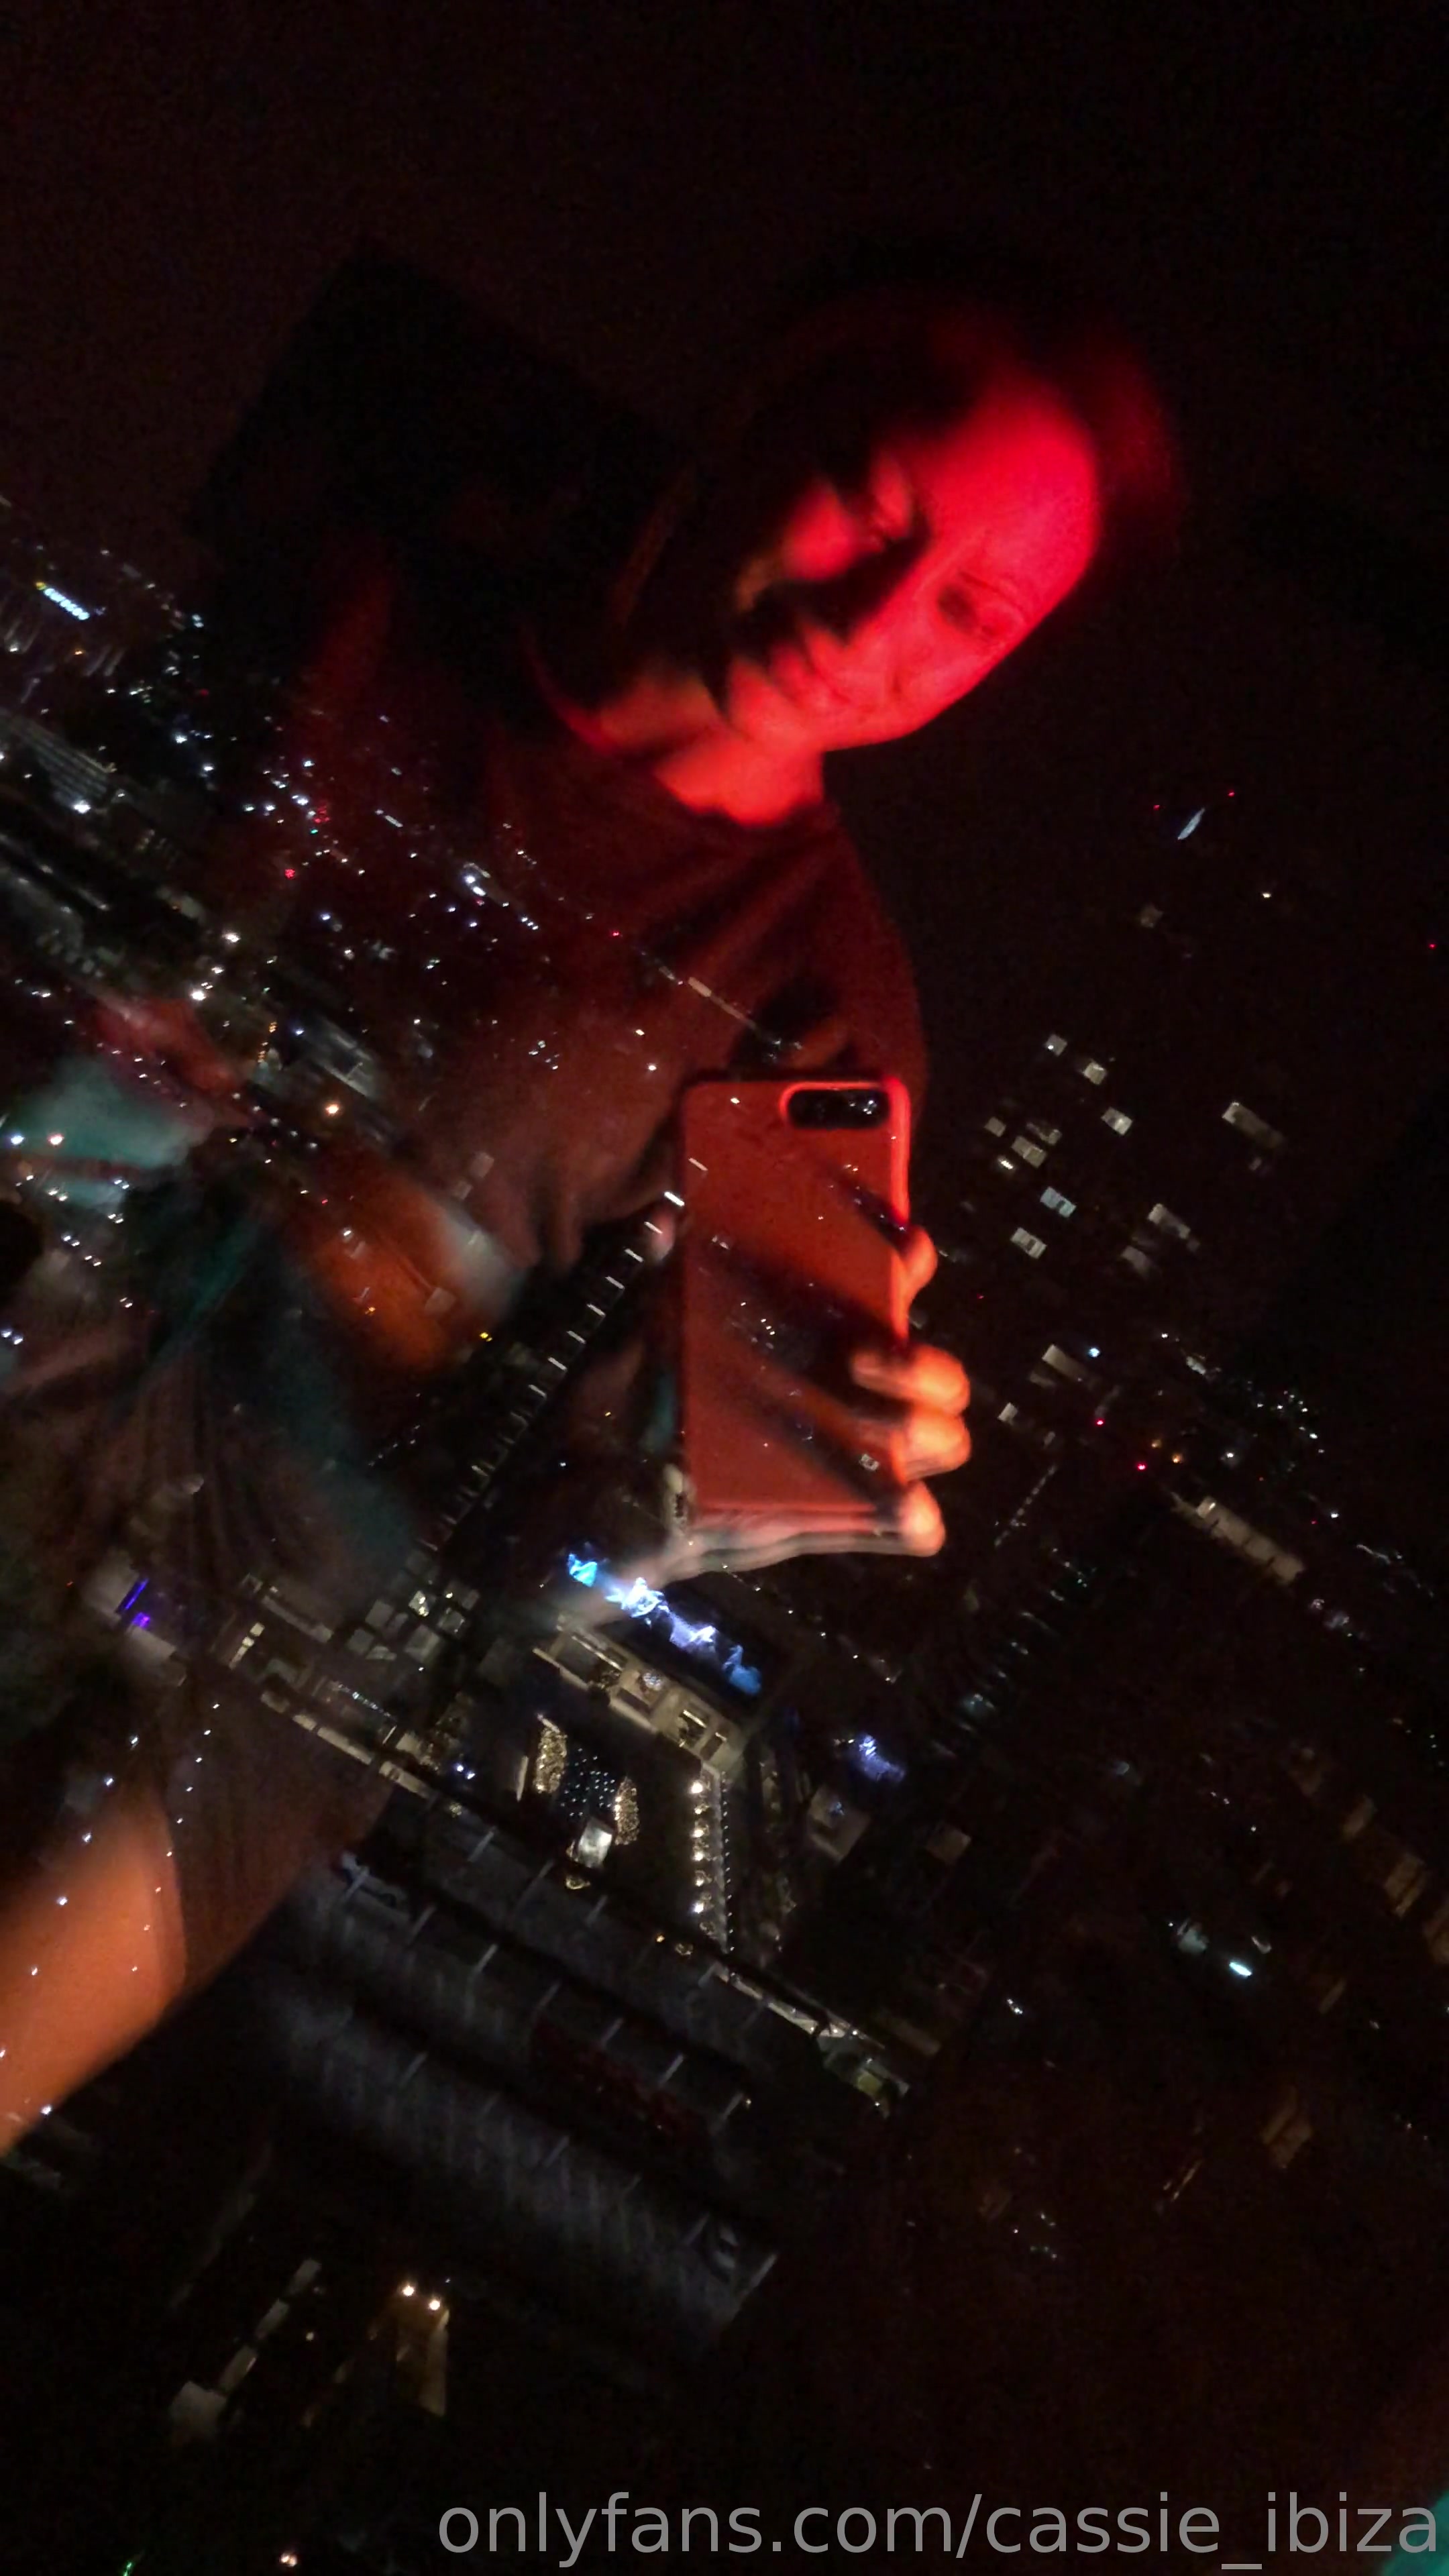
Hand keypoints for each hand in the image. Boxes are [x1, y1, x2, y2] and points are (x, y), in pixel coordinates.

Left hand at [511, 1220, 969, 1615]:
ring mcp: (868, 1453)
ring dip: (917, 1428)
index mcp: (837, 1333)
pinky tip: (899, 1504)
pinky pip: (915, 1523)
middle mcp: (867, 1391)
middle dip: (919, 1366)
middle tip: (855, 1358)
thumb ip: (668, 1274)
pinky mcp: (854, 1514)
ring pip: (944, 1440)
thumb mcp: (665, 1331)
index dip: (912, 1265)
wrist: (640, 1488)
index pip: (900, 1286)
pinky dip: (915, 1516)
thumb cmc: (667, 1393)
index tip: (904, 1250)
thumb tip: (663, 1222)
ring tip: (863, 1425)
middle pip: (943, 1377)